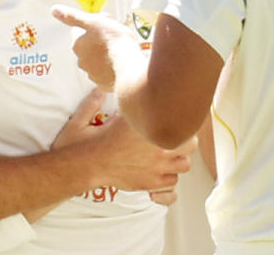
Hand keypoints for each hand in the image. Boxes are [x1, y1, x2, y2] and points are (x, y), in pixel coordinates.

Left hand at [51, 5, 143, 91]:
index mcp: (77, 45)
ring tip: (119, 52)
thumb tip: (54, 9)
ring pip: (96, 62)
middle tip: (113, 39)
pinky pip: (105, 74)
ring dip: (104, 57)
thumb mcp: (93, 22)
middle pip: (88, 48)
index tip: (103, 27)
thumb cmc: (113, 41)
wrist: (130, 67)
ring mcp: (92, 75)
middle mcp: (81, 61)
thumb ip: (73, 16)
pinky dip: (111, 70)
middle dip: (97, 43)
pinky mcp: (104, 85)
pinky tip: (120, 65)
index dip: (92, 27)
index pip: (80, 32)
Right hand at [53, 89, 191, 204]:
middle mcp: (155, 144)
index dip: (178, 120)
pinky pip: (173, 182)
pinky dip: (168, 177)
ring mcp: (156, 166)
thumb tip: (99, 91)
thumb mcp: (84, 118)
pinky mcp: (150, 183)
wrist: (82, 168)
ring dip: (178, 160)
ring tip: (166, 157)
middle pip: (191, 143)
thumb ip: (93, 103)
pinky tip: (157, 172)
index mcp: (144, 124)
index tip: (171, 120)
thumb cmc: (83, 144)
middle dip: (183, 140)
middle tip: (172, 139)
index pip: (177, 119)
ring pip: (185, 164)